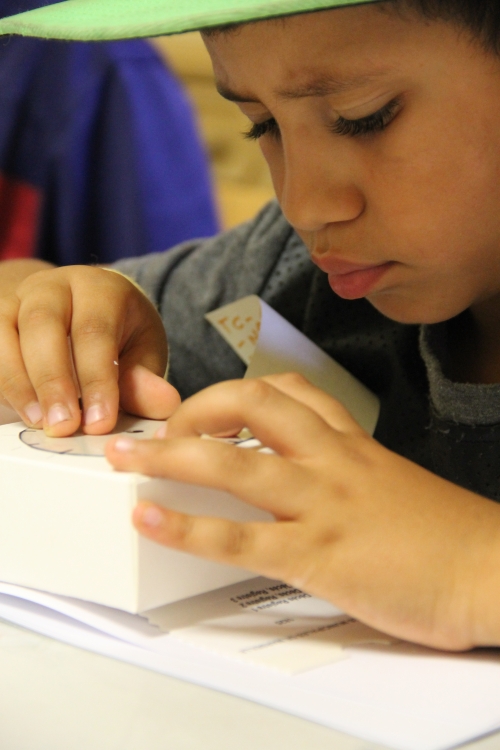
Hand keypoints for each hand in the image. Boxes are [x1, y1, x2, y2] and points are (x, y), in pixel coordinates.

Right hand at [0, 265, 179, 434]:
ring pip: (5, 332)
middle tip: (64, 426)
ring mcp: (17, 299)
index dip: (97, 380)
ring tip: (39, 422)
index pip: (95, 331)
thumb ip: (144, 381)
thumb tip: (164, 403)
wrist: (81, 310)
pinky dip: (1, 379)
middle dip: (53, 380)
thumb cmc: (118, 334)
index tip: (100, 423)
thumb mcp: (141, 353)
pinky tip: (18, 410)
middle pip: (44, 325)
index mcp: (99, 288)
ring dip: (19, 382)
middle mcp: (54, 285)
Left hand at [106, 373, 499, 650]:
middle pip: (252, 403)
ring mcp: (321, 502)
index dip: (237, 390)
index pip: (288, 388)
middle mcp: (331, 459)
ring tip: (125, 457)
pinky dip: (186, 526)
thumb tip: (304, 480)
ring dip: (169, 455)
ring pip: (233, 462)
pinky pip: (239, 536)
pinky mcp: (317, 554)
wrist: (490, 568)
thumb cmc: (444, 533)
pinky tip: (149, 519)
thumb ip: (345, 472)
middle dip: (195, 408)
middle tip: (160, 427)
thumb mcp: (390, 483)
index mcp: (350, 441)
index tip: (206, 406)